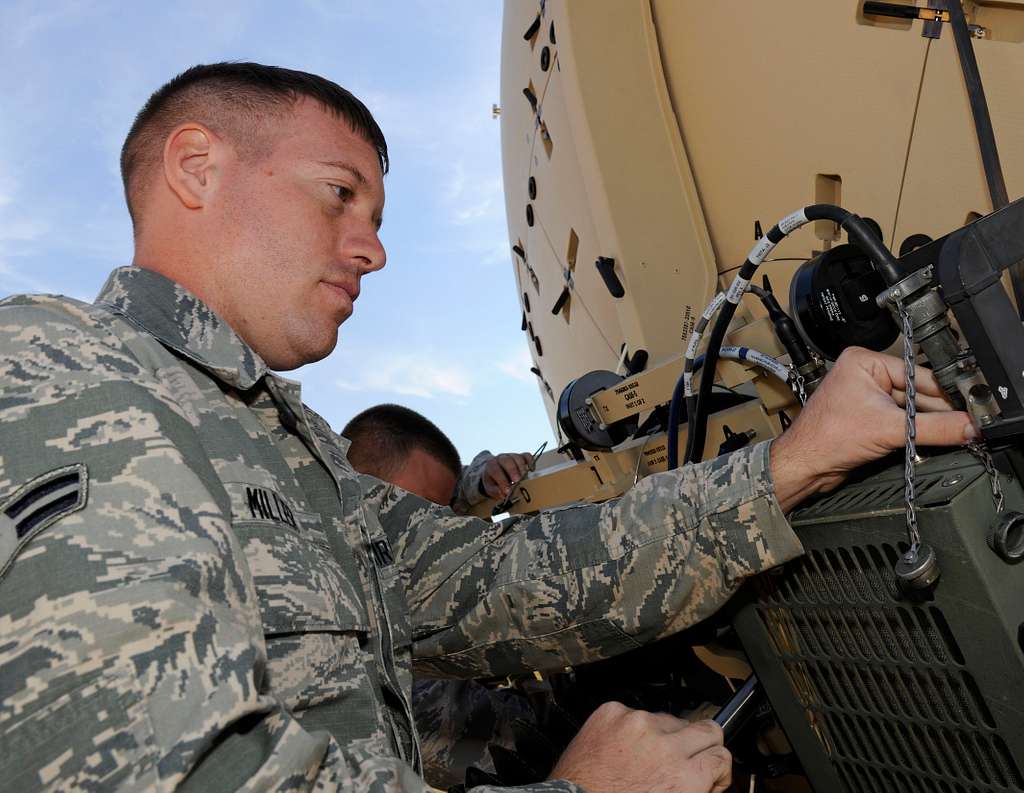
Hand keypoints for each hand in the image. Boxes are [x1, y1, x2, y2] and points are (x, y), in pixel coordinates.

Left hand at [481, 452, 533, 498]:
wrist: (493, 471)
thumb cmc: (493, 481)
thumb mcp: (491, 488)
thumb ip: (496, 491)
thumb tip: (504, 494)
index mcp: (491, 465)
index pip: (496, 471)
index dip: (502, 481)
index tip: (508, 491)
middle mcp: (501, 458)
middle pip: (507, 461)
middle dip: (513, 471)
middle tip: (518, 481)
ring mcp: (511, 456)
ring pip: (518, 457)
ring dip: (522, 468)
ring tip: (525, 479)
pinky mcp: (520, 456)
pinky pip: (527, 456)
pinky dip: (530, 462)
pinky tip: (531, 470)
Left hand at [549, 702, 730, 792]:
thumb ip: (696, 786)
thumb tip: (709, 774)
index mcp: (684, 775)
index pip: (722, 756)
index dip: (716, 768)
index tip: (707, 773)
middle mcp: (664, 743)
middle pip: (708, 728)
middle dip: (702, 745)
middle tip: (687, 759)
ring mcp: (637, 722)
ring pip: (670, 719)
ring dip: (664, 736)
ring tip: (643, 757)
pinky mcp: (612, 711)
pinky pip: (635, 712)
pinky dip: (631, 728)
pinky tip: (620, 748)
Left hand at [771, 346, 975, 511]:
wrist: (805, 466)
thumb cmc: (825, 438)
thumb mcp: (890, 429)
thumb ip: (935, 428)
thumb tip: (968, 425)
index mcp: (864, 362)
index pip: (918, 375)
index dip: (947, 394)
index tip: (971, 408)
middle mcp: (865, 375)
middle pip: (917, 393)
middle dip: (939, 412)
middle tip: (968, 425)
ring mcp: (867, 397)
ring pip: (911, 410)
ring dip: (928, 424)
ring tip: (952, 434)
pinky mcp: (868, 418)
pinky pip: (901, 422)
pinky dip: (916, 432)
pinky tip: (931, 439)